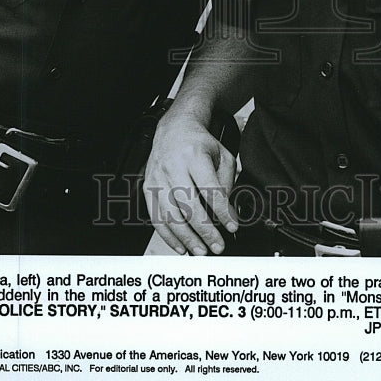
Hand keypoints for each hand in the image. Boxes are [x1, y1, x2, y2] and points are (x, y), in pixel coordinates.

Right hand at [143, 110, 237, 255]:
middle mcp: (173, 166)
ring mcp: (158, 177)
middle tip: (217, 246)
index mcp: (194, 156)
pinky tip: (181, 247)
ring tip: (201, 251)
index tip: (232, 227)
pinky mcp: (148, 187)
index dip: (222, 212)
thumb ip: (227, 183)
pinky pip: (156, 217)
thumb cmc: (200, 144)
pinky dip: (168, 236)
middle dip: (205, 230)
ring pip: (170, 215)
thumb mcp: (222, 156)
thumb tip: (228, 215)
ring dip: (186, 238)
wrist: (174, 129)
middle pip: (188, 205)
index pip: (209, 189)